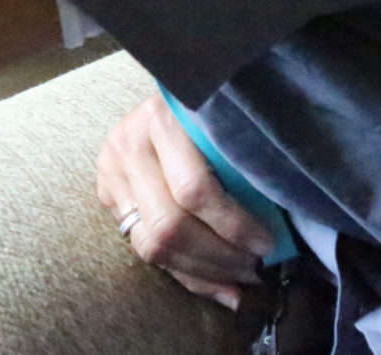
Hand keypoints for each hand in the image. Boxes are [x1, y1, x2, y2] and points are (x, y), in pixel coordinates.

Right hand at [96, 94, 276, 311]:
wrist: (169, 97)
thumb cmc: (212, 114)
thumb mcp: (227, 129)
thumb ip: (243, 170)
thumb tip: (274, 243)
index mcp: (161, 120)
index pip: (193, 189)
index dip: (233, 225)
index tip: (266, 243)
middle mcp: (127, 145)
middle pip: (168, 224)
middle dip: (217, 257)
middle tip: (254, 267)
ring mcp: (111, 171)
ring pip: (150, 244)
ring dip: (201, 271)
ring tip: (237, 276)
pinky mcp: (105, 194)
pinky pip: (142, 249)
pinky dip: (184, 274)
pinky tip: (216, 283)